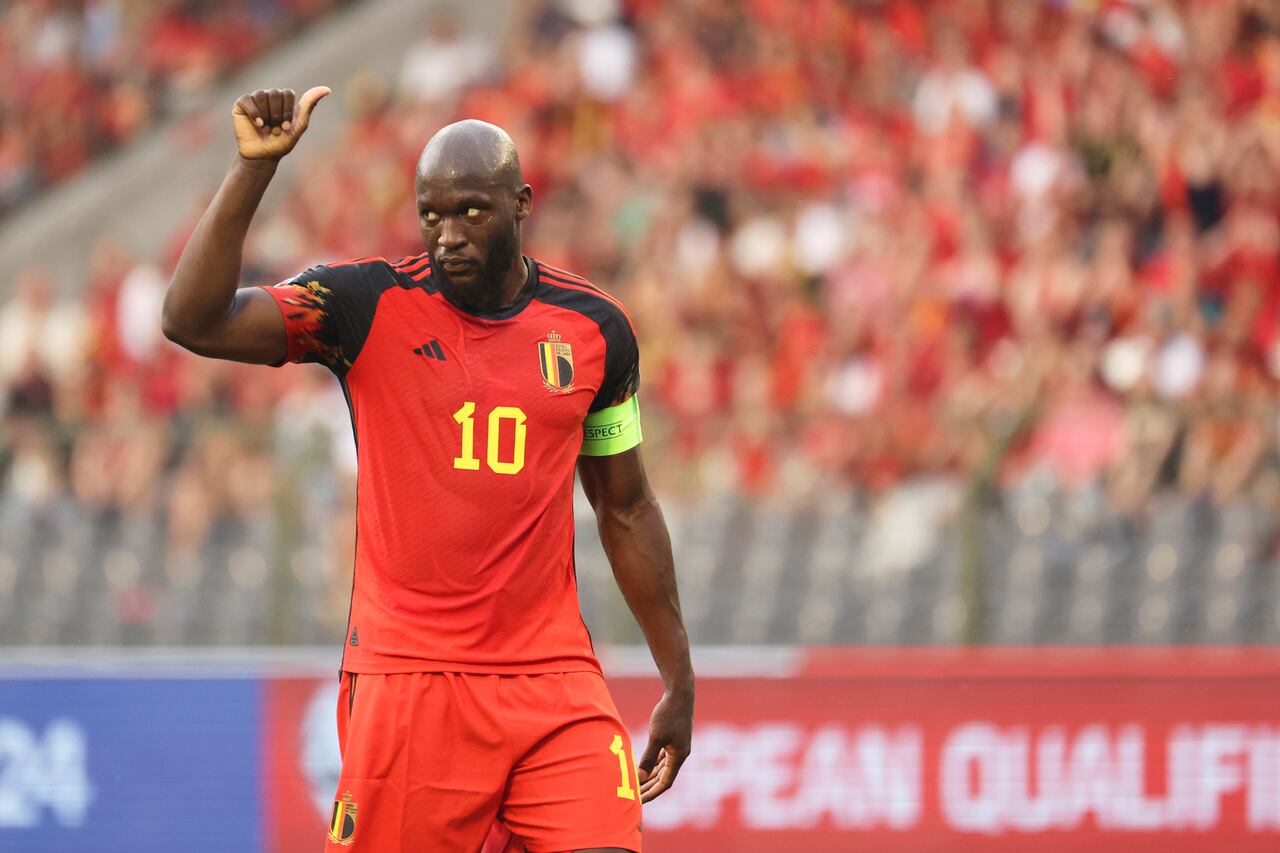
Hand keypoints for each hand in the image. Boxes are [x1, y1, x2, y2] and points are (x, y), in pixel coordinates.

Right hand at [232, 86, 329, 160]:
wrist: (263, 156)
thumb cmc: (281, 142)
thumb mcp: (299, 124)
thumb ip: (310, 105)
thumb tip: (327, 89)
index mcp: (283, 100)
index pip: (288, 93)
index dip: (287, 111)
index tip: (286, 128)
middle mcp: (269, 96)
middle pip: (275, 93)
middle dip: (277, 115)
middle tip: (275, 130)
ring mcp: (255, 99)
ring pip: (261, 96)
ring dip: (266, 116)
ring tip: (265, 129)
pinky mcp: (241, 105)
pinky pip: (247, 100)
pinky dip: (253, 113)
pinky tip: (258, 124)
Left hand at [637, 687, 692, 802]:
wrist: (679, 693)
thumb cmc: (668, 713)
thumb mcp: (656, 736)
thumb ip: (648, 758)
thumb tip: (640, 777)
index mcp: (679, 756)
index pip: (665, 782)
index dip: (652, 793)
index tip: (639, 801)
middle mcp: (680, 754)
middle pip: (664, 777)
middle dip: (649, 788)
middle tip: (634, 797)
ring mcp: (678, 746)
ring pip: (663, 767)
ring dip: (650, 776)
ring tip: (637, 785)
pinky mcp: (674, 738)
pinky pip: (663, 757)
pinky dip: (653, 764)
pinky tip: (644, 767)